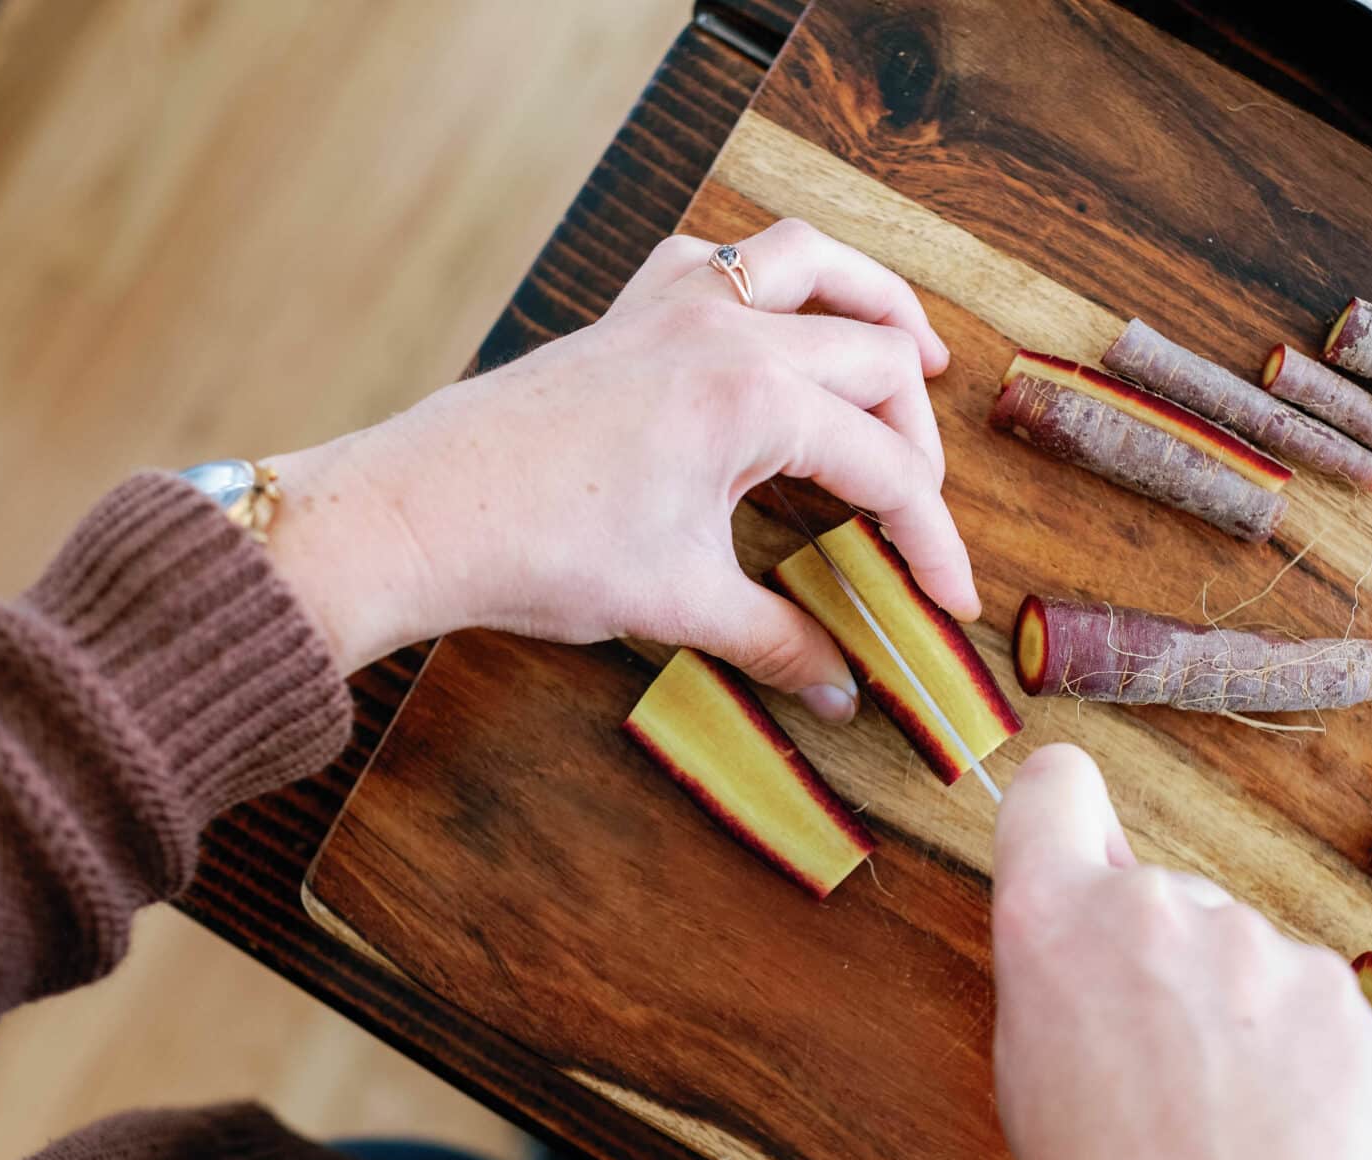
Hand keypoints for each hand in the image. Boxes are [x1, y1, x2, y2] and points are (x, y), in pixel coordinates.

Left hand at [263, 218, 973, 719]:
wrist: (421, 514)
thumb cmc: (542, 551)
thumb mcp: (680, 604)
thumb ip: (777, 640)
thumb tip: (838, 688)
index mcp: (754, 399)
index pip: (885, 469)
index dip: (932, 541)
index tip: (951, 598)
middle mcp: (727, 330)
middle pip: (875, 356)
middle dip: (917, 436)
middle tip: (919, 511)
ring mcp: (674, 305)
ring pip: (810, 263)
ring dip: (873, 301)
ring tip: (917, 351)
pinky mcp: (628, 310)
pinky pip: (721, 258)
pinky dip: (768, 277)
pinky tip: (777, 320)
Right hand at [990, 745, 1371, 1159]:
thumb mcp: (1030, 1069)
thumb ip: (1060, 964)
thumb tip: (1095, 912)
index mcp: (1052, 921)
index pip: (1054, 786)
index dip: (1064, 811)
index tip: (1077, 835)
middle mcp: (1154, 907)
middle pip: (1155, 894)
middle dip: (1156, 954)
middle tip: (1153, 1061)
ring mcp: (1257, 941)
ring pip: (1237, 949)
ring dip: (1231, 1004)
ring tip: (1221, 1110)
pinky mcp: (1338, 987)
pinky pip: (1304, 995)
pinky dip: (1294, 1044)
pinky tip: (1276, 1118)